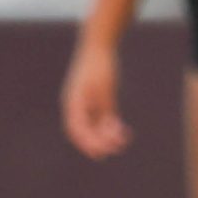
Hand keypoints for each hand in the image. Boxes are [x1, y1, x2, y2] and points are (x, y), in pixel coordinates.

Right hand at [59, 44, 130, 158]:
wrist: (99, 45)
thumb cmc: (99, 65)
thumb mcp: (104, 88)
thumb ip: (104, 108)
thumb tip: (107, 128)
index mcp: (73, 103)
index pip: (77, 130)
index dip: (87, 143)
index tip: (100, 153)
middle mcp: (78, 106)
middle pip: (85, 131)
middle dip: (99, 142)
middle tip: (115, 149)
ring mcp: (86, 103)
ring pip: (95, 127)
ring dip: (107, 136)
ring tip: (124, 139)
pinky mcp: (97, 100)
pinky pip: (102, 119)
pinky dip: (111, 127)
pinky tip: (124, 131)